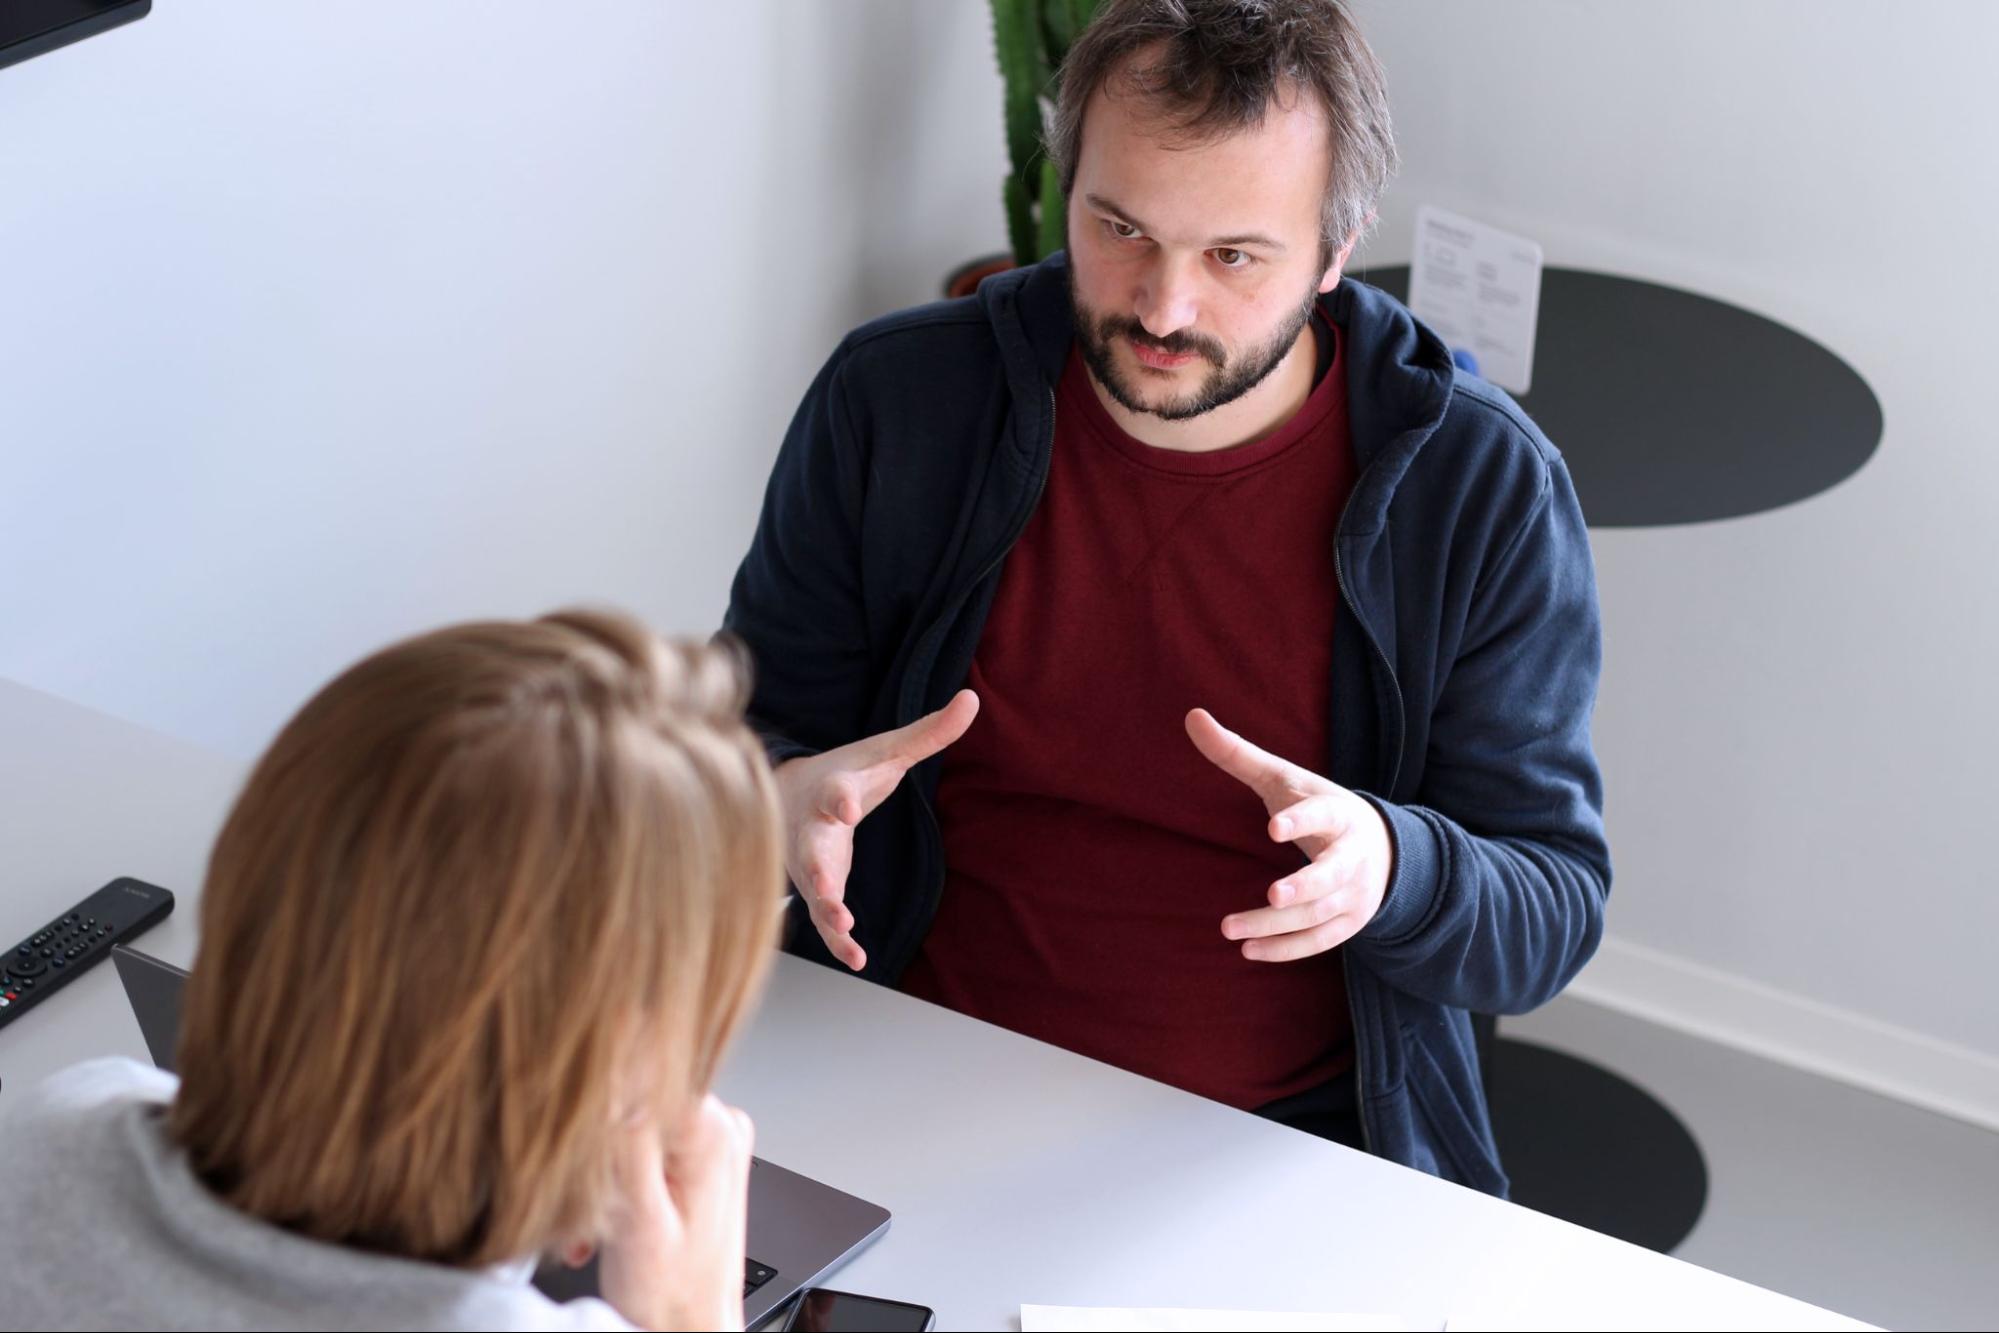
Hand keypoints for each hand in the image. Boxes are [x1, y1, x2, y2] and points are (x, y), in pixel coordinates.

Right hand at [595, 1095, 755, 1331]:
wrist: (691, 1330)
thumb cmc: (673, 1294)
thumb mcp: (638, 1216)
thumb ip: (628, 1140)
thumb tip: (615, 1074)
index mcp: (712, 1130)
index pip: (642, 1075)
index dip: (602, 1110)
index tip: (587, 1152)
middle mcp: (718, 1125)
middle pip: (635, 1100)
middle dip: (601, 1151)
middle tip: (597, 1202)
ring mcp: (708, 1139)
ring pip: (631, 1125)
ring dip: (604, 1173)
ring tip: (602, 1224)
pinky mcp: (695, 1157)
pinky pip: (641, 1145)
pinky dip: (617, 1182)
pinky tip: (610, 1222)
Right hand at [774, 690, 979, 969]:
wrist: (789, 794)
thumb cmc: (847, 771)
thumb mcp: (887, 751)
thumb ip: (929, 732)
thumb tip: (973, 699)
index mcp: (832, 788)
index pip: (835, 791)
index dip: (839, 797)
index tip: (844, 806)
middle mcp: (813, 827)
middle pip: (810, 847)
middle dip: (816, 866)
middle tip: (823, 884)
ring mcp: (810, 861)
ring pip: (812, 890)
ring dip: (826, 909)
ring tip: (843, 926)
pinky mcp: (818, 888)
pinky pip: (823, 918)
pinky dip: (837, 940)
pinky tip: (859, 959)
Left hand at [1185, 708, 1393, 961]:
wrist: (1381, 848)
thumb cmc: (1317, 807)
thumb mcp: (1284, 778)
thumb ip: (1237, 753)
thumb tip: (1191, 715)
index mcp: (1337, 814)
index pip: (1321, 815)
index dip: (1300, 820)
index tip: (1272, 827)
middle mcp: (1351, 857)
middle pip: (1331, 875)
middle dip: (1304, 886)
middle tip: (1273, 893)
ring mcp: (1353, 894)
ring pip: (1317, 914)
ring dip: (1275, 925)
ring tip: (1228, 928)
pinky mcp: (1347, 924)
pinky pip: (1318, 942)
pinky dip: (1285, 949)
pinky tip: (1248, 951)